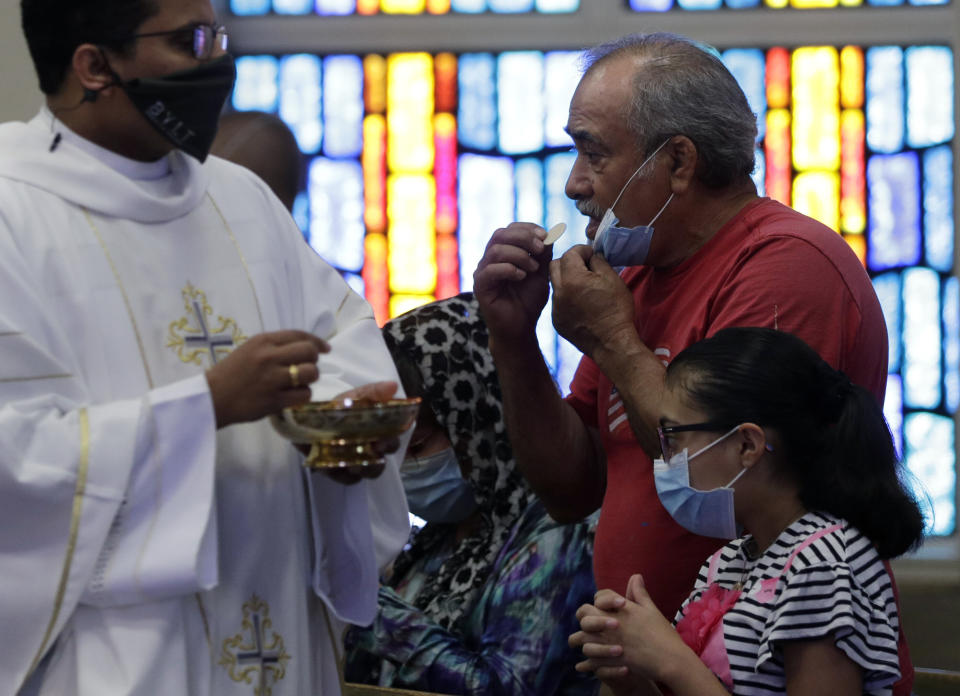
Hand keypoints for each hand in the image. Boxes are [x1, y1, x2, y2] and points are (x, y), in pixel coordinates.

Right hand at [206, 330, 327, 428]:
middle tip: (307, 367)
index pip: (299, 335)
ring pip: (310, 373)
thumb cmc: (231, 372)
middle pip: (309, 352)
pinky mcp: (274, 400)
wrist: (212, 397)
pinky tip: (293, 395)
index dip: (317, 342)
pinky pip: (304, 394)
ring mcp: (272, 379)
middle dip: (314, 360)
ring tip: (299, 383)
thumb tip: (307, 346)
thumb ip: (275, 346)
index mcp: (263, 341)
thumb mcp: (251, 349)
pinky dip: (302, 395)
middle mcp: (269, 357)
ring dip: (309, 378)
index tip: (325, 349)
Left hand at [323, 380, 400, 484]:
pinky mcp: (339, 472)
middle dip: (380, 456)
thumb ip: (372, 392)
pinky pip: (346, 480)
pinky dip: (342, 475)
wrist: (304, 420)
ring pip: (370, 472)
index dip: (393, 440)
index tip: (387, 437)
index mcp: (377, 431)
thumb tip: (394, 386)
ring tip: (356, 465)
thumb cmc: (334, 409)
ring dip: (367, 469)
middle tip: (375, 448)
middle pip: (385, 457)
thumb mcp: (352, 397)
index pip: (393, 438)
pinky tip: (333, 467)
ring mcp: (356, 462)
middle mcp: (370, 448)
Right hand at [473, 222, 551, 342]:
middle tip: (540, 249)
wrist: (520, 328)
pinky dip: (509, 269)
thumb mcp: (541, 274)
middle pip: (500, 234)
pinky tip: (521, 277)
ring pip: (496, 250)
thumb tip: (548, 233)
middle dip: (523, 238)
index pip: (509, 229)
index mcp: (503, 253)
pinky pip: (490, 270)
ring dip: (519, 255)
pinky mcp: (480, 286)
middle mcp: (489, 259)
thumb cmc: (529, 301)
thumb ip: (543, 254)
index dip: (527, 228)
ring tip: (533, 268)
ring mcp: (482, 272)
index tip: (544, 235)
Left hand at [549, 245, 636, 358]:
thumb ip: (598, 261)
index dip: (582, 250)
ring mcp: (555, 308)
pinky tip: (581, 303)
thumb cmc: (616, 310)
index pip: (570, 253)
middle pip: (555, 266)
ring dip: (566, 279)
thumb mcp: (612, 279)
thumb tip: (591, 256)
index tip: (592, 254)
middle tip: (585, 266)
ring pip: (555, 284)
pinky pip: (557, 302)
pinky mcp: (556, 321)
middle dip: (569, 261)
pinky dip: (566, 297)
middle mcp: (559, 292)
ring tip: (584, 286)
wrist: (612, 343)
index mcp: (572, 279)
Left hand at [570, 575, 693, 687]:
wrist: (670, 659)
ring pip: (581, 637)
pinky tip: (582, 666)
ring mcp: (608, 641)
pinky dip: (585, 664)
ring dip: (580, 639)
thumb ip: (639, 594)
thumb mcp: (651, 610)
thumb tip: (635, 576)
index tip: (605, 607)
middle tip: (588, 623)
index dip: (601, 600)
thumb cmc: (663, 634)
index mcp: (620, 609)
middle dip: (585, 616)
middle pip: (584, 613)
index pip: (599, 596)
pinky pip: (589, 661)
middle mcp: (610, 623)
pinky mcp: (609, 660)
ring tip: (581, 643)